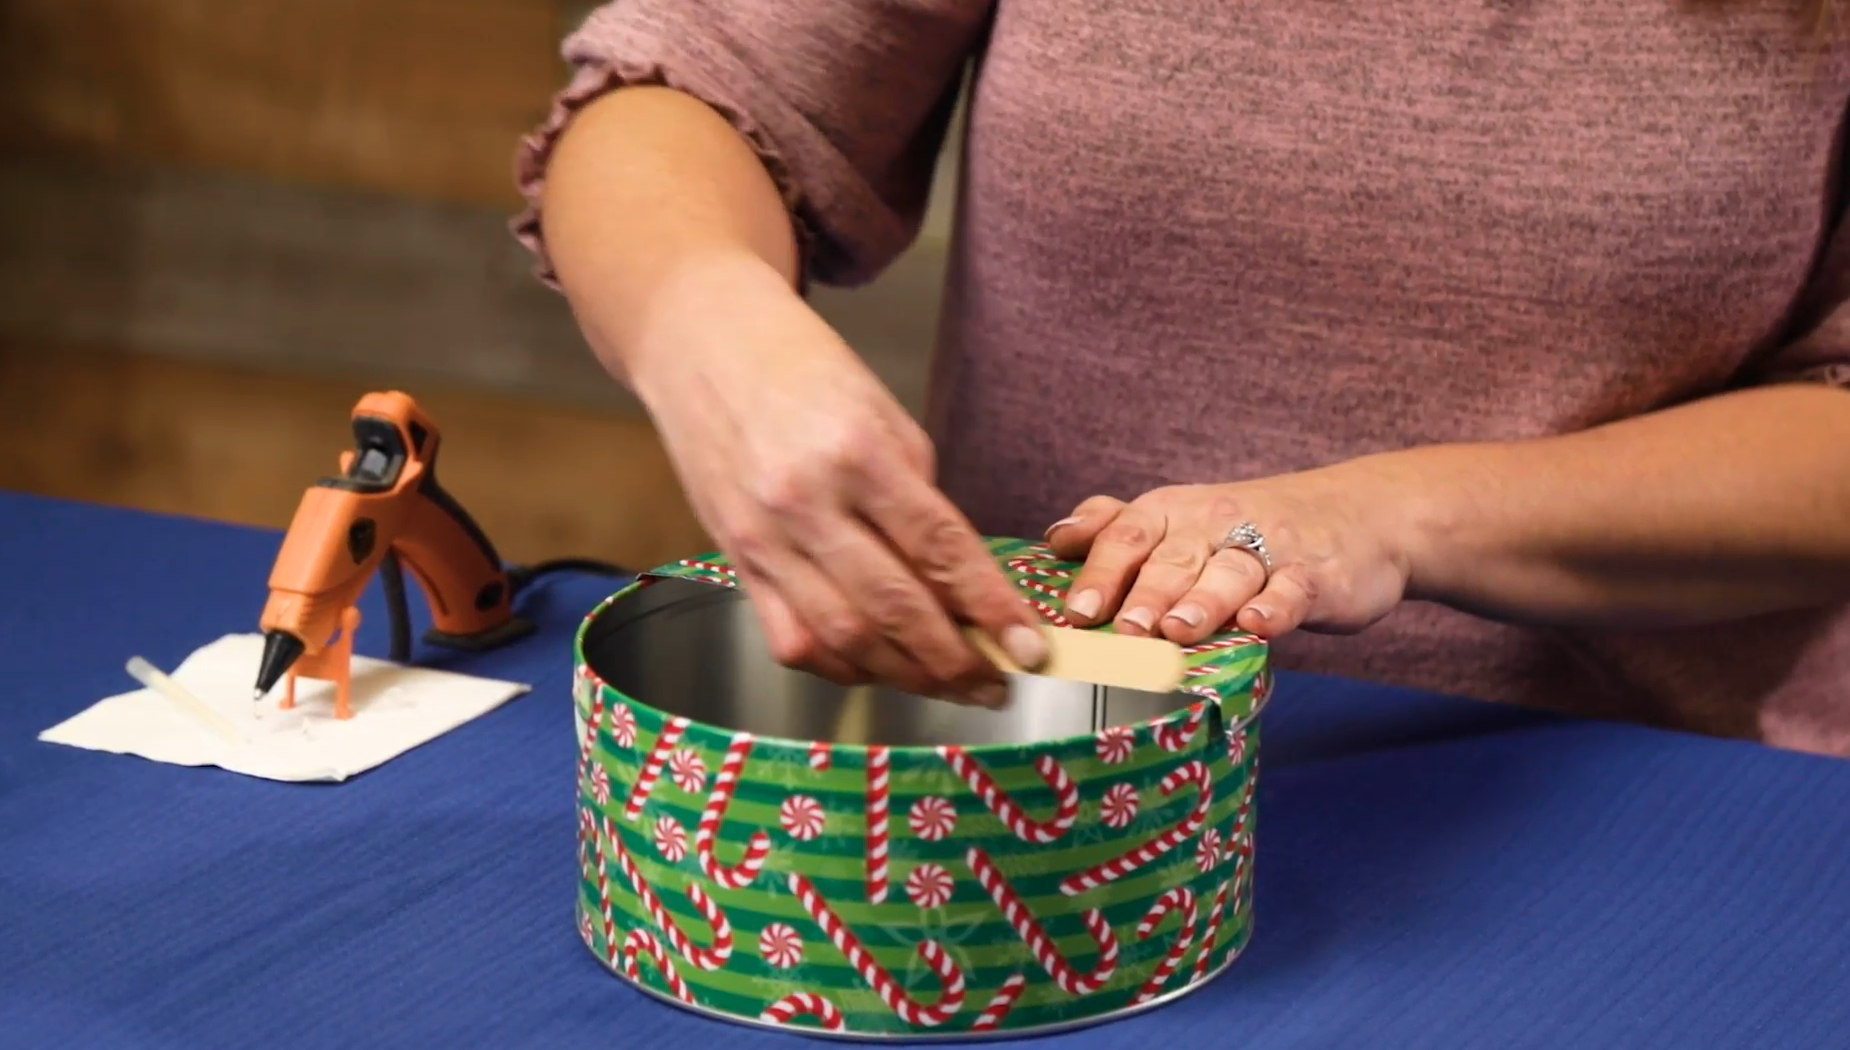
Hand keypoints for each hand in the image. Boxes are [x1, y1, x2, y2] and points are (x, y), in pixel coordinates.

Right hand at [624, 255, 1047, 702]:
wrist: (703, 344)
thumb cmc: (803, 370)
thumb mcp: (882, 414)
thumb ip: (919, 500)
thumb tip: (960, 584)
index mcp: (856, 454)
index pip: (939, 549)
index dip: (991, 608)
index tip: (1031, 648)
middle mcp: (804, 503)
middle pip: (893, 609)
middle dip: (955, 660)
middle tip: (998, 683)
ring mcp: (762, 540)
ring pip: (843, 639)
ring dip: (905, 676)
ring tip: (950, 685)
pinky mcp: (736, 562)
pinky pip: (792, 642)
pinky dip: (842, 667)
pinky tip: (880, 667)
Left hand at [1043, 460, 1417, 642]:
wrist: (1361, 515)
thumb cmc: (1250, 528)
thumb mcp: (1182, 518)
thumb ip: (1120, 529)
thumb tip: (1055, 538)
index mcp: (1173, 513)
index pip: (1127, 534)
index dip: (1099, 570)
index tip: (1073, 610)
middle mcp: (1214, 525)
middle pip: (1172, 558)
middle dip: (1144, 593)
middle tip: (1120, 629)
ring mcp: (1267, 549)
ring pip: (1228, 574)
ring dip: (1201, 602)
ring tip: (1177, 631)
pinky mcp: (1315, 576)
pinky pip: (1291, 591)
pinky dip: (1276, 607)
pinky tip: (1258, 626)